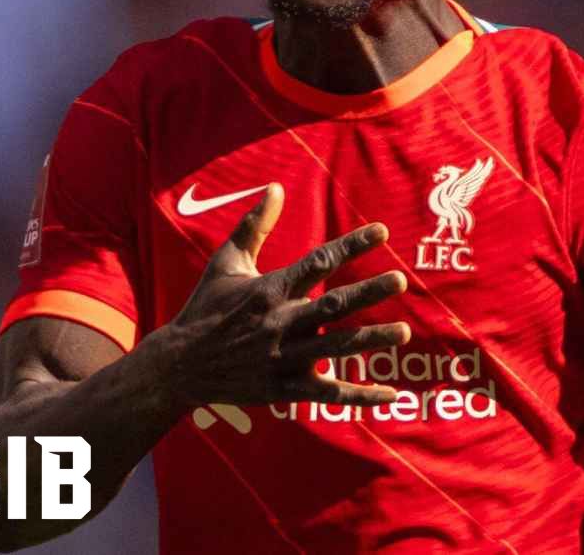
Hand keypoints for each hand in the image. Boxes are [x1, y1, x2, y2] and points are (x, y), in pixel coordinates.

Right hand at [150, 184, 409, 408]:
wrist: (179, 365)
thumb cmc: (205, 307)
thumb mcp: (226, 262)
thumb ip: (254, 225)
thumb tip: (276, 187)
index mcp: (270, 289)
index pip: (318, 261)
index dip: (352, 245)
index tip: (382, 232)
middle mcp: (279, 322)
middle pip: (332, 306)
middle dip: (368, 293)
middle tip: (401, 280)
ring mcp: (283, 358)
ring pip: (335, 348)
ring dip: (371, 340)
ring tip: (404, 333)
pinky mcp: (284, 389)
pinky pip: (329, 394)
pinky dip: (361, 395)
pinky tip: (392, 393)